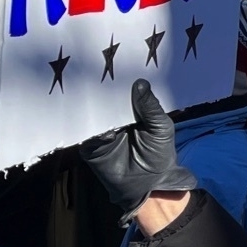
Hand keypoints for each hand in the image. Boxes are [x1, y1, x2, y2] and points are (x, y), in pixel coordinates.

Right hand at [79, 79, 198, 217]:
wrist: (149, 185)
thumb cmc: (160, 154)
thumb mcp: (161, 128)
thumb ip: (150, 107)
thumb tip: (140, 82)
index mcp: (132, 110)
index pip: (123, 91)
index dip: (121, 79)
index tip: (117, 61)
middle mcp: (114, 117)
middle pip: (105, 99)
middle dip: (103, 88)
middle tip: (99, 68)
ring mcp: (100, 131)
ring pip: (93, 113)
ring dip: (93, 104)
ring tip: (91, 89)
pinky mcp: (90, 146)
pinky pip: (85, 133)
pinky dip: (89, 127)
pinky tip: (94, 120)